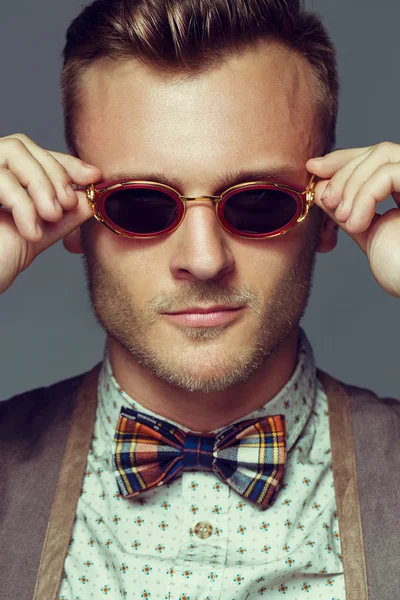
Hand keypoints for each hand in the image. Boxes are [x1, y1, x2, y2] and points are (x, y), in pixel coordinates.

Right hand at [0, 133, 101, 294]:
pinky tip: (32, 233)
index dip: (65, 162)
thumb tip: (90, 198)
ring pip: (13, 152)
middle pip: (23, 145)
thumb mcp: (38, 234)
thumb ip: (63, 216)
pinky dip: (24, 204)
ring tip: (51, 217)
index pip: (33, 154)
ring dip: (42, 184)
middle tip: (68, 205)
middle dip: (56, 173)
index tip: (93, 176)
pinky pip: (1, 178)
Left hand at [306, 142, 399, 297]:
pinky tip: (356, 224)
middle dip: (342, 170)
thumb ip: (348, 208)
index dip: (344, 159)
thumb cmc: (399, 271)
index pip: (378, 158)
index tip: (313, 169)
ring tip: (344, 219)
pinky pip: (389, 174)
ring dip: (351, 186)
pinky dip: (364, 196)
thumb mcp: (366, 232)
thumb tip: (322, 188)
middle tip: (325, 199)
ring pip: (383, 155)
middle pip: (379, 150)